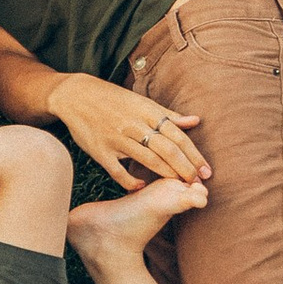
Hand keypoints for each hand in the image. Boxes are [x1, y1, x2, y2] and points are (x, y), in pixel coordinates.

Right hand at [46, 74, 210, 190]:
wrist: (76, 96)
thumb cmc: (112, 99)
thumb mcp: (141, 102)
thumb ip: (168, 115)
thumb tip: (195, 121)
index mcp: (147, 112)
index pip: (178, 136)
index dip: (194, 155)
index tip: (206, 171)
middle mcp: (135, 125)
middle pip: (167, 149)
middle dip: (186, 168)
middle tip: (198, 183)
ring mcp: (117, 138)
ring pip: (148, 159)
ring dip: (167, 174)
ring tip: (179, 185)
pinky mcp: (101, 150)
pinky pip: (117, 170)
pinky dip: (130, 181)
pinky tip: (141, 186)